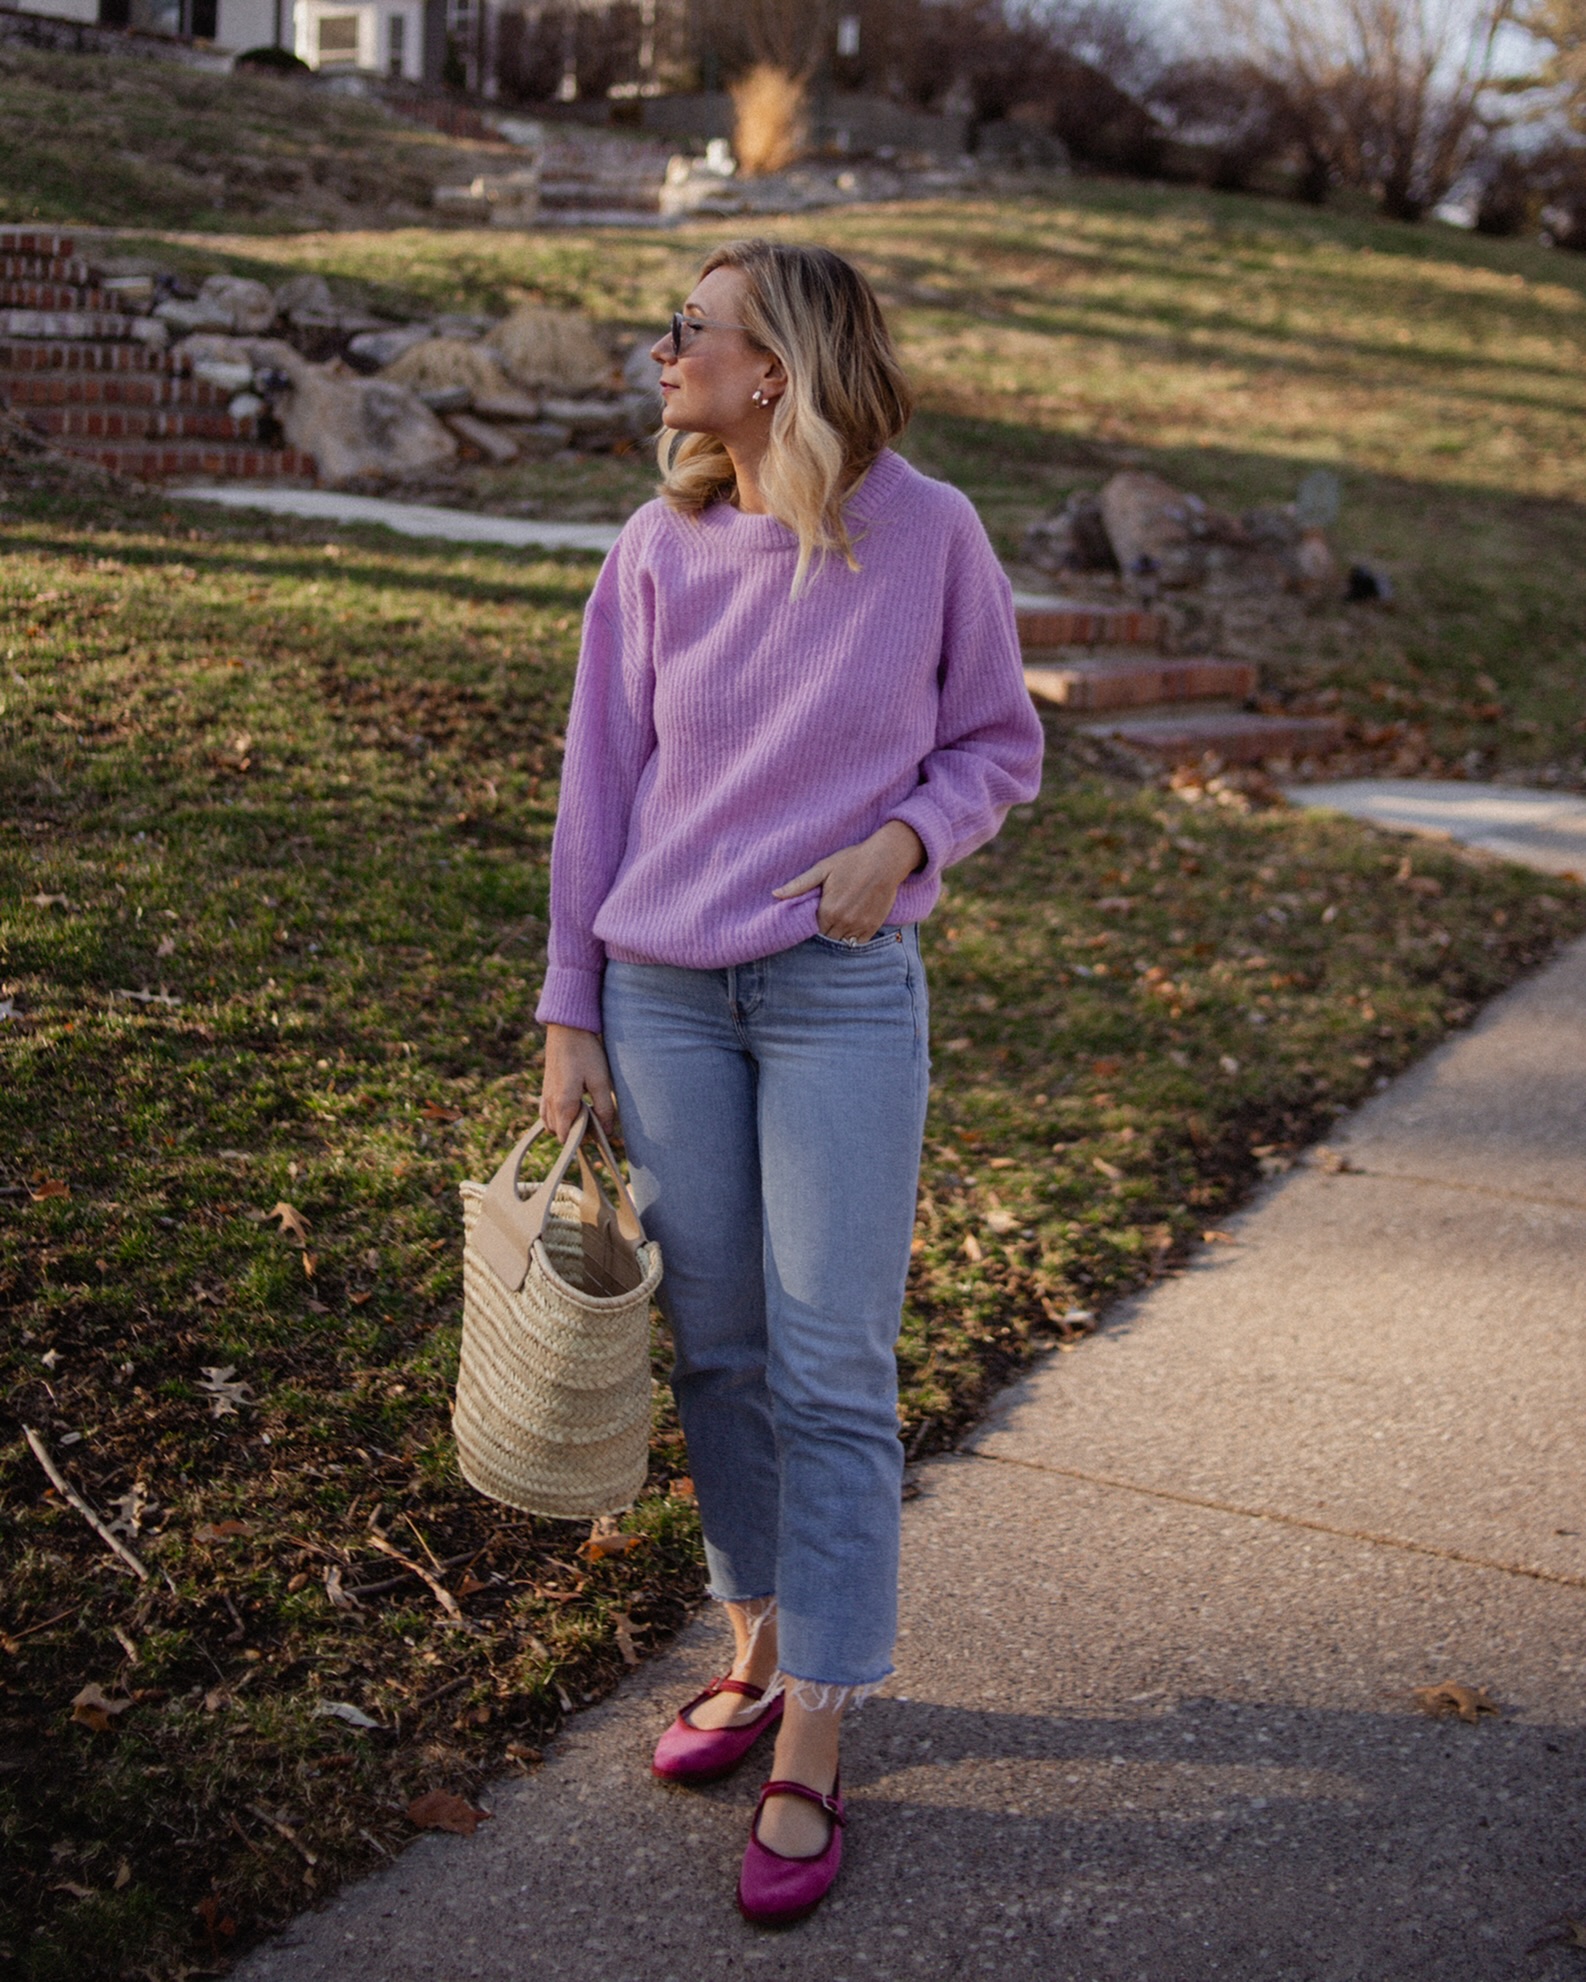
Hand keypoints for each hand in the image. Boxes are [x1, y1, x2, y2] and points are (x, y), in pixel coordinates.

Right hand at [541, 1024, 616, 1141]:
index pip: (566, 1138)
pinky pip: (547, 1112)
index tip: (597, 1132)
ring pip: (551, 1124)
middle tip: (596, 1120)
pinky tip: (574, 1107)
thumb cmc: (586, 1052)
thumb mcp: (601, 1080)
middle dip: (576, 1133)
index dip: (582, 1140)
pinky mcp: (546, 1088)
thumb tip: (607, 1132)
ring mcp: (545, 1095)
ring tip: (587, 1112)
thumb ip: (604, 1109)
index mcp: (563, 1104)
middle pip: (559, 1133)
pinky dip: (558, 1116)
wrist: (567, 1028)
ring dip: (567, 1125)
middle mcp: (550, 1103)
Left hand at [773, 820, 924, 942]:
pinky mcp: (874, 926)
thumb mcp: (822, 869)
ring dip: (840, 934)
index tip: (821, 912)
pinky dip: (854, 937)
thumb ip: (799, 885)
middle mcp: (843, 921)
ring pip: (843, 941)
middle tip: (832, 915)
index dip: (816, 921)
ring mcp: (859, 925)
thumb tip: (775, 894)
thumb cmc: (852, 860)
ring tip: (842, 920)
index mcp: (827, 910)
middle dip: (828, 929)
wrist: (885, 859)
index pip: (815, 929)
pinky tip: (853, 924)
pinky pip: (859, 942)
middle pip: (829, 937)